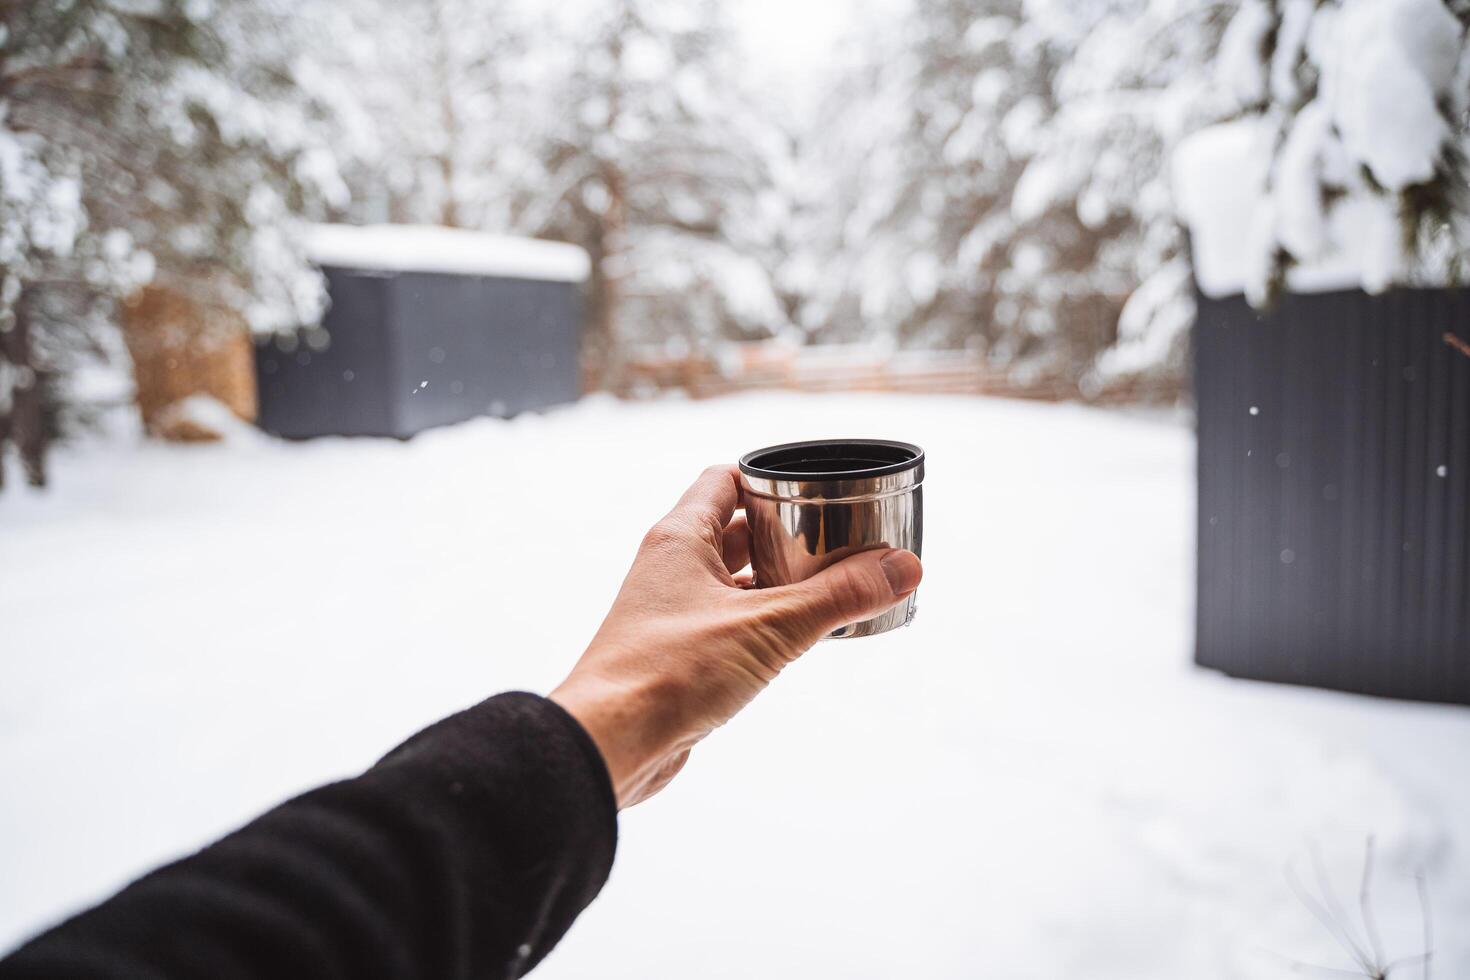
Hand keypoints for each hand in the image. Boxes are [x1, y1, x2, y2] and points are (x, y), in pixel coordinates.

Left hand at [550, 464, 922, 807]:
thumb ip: (839, 596)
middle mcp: (671, 567)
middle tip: (841, 541)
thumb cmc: (671, 671)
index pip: (727, 478)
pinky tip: (798, 640)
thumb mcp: (770, 627)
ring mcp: (672, 612)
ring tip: (833, 590)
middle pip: (737, 529)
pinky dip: (764, 624)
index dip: (771, 477)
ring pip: (736, 581)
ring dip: (780, 583)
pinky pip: (730, 623)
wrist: (610, 743)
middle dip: (789, 534)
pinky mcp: (678, 654)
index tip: (819, 490)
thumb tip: (905, 567)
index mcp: (680, 537)